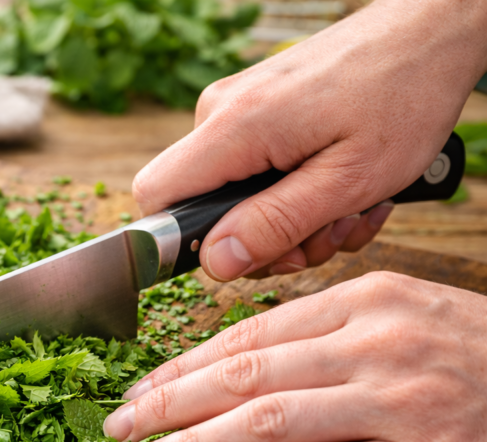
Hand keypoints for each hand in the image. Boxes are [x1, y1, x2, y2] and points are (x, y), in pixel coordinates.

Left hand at [103, 272, 486, 441]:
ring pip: (267, 424)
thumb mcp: (404, 318)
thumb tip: (233, 365)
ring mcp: (398, 402)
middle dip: (166, 405)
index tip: (137, 389)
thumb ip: (324, 334)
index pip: (247, 335)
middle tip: (114, 428)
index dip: (181, 367)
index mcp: (364, 301)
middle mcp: (375, 343)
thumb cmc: (477, 358)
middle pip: (243, 376)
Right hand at [132, 0, 486, 280]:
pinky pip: (256, 171)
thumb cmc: (404, 95)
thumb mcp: (346, 181)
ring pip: (236, 196)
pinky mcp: (257, 108)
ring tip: (349, 210)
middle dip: (264, 239)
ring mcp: (237, 108)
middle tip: (323, 238)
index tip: (245, 256)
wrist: (431, 31)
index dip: (185, 242)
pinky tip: (343, 188)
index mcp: (234, 128)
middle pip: (202, 207)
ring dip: (292, 221)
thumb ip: (274, 224)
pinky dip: (298, 193)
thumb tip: (215, 263)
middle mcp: (221, 113)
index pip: (157, 198)